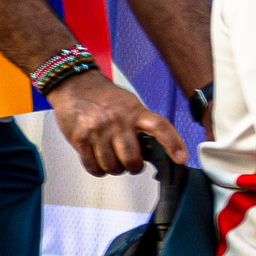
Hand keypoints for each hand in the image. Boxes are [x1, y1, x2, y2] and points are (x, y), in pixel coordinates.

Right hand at [51, 70, 188, 178]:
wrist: (75, 86)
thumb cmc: (105, 98)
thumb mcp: (130, 105)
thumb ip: (142, 124)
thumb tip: (157, 149)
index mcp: (135, 112)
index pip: (160, 127)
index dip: (173, 143)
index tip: (180, 158)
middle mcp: (117, 121)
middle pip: (132, 158)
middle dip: (133, 167)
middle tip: (131, 164)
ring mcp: (98, 131)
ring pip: (112, 166)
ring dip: (114, 169)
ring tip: (113, 159)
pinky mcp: (80, 139)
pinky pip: (93, 166)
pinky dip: (98, 169)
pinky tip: (99, 161)